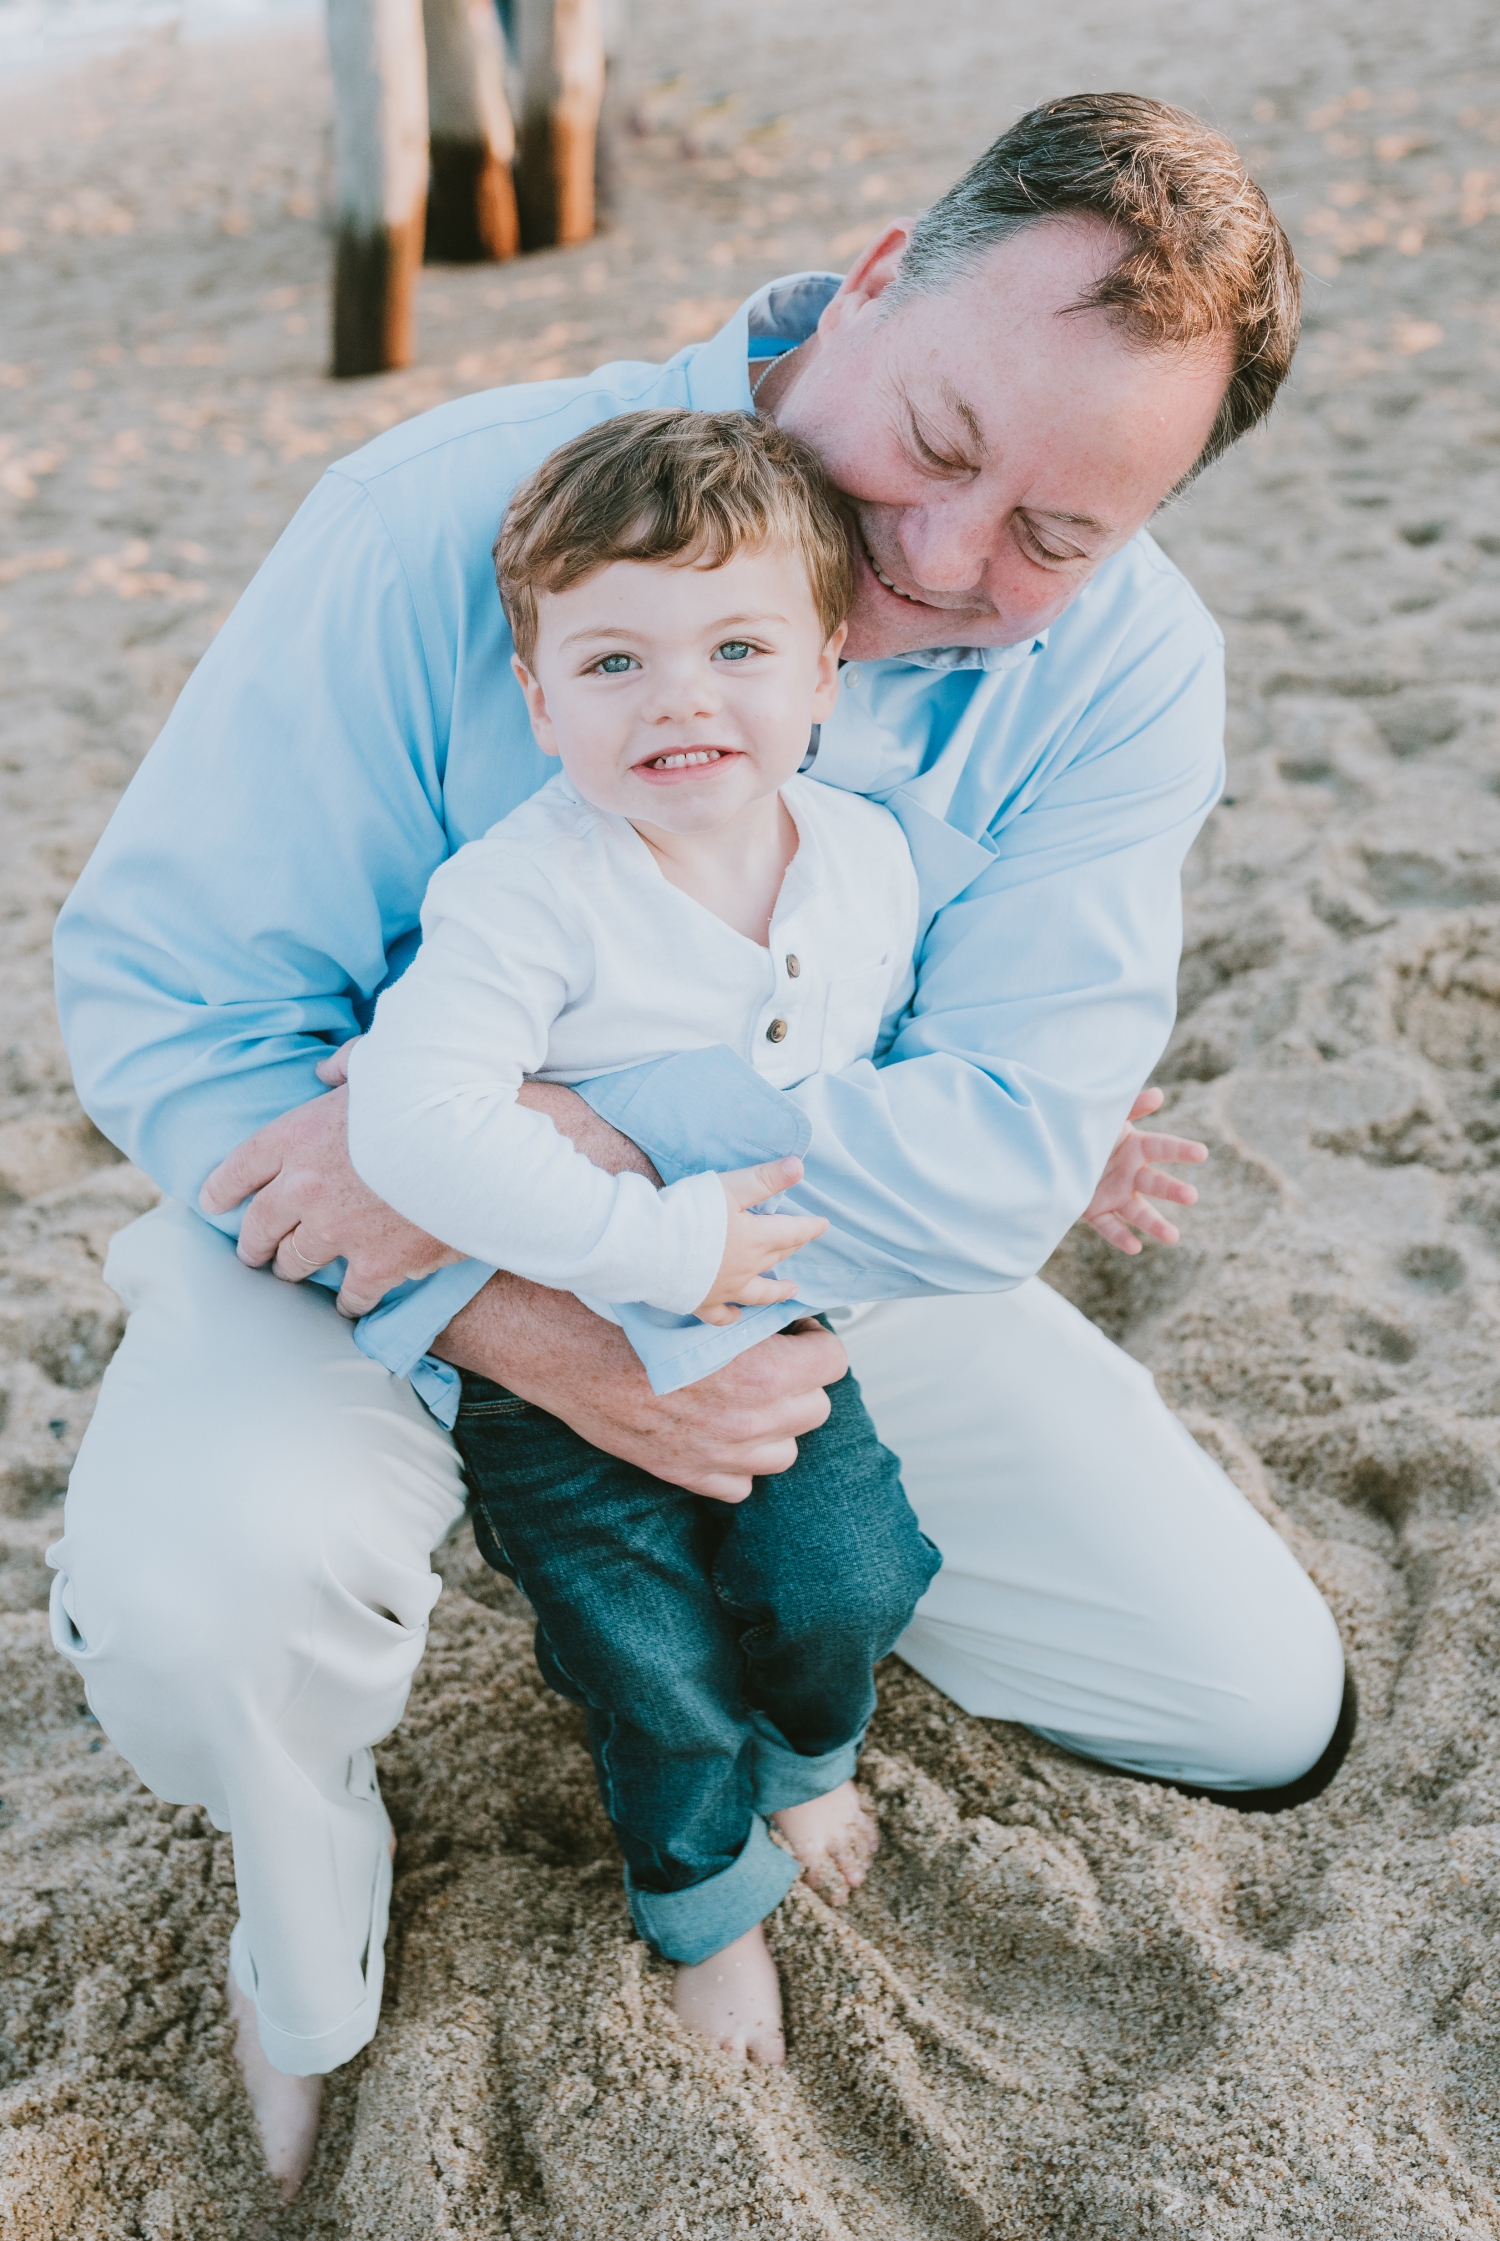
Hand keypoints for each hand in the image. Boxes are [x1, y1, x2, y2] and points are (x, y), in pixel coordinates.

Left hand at [199, 1082, 461, 1317]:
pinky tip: (352, 1300)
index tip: (214, 1202)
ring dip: (293, 1267)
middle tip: (253, 1251)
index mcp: (296, 1135)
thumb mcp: (379, 1063)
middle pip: (260, 1225)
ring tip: (294, 1272)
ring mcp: (336, 1231)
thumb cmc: (429, 1095)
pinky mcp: (375, 1265)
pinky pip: (349, 1295)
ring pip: (296, 1263)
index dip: (222, 1189)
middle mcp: (303, 1188)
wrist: (474, 1143)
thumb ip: (345, 1065)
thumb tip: (327, 1070)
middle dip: (253, 1242)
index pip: (239, 1168)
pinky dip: (350, 1299)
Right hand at [434, 1280, 847, 1502]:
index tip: (794, 1333)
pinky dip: (738, 1464)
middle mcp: (750, 1421)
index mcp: (762, 1372)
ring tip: (748, 1400)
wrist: (569, 1352)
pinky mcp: (690, 1475)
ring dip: (775, 1426)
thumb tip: (790, 1318)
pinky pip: (742, 1485)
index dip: (816, 1342)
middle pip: (815, 1408)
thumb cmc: (632, 1319)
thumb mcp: (708, 1307)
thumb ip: (759, 1318)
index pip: (834, 1361)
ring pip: (785, 1451)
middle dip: (799, 1382)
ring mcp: (722, 1455)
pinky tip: (719, 1434)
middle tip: (773, 1361)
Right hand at [693, 1157, 829, 1325]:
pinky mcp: (700, 1302)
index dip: (808, 1227)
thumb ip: (765, 1179)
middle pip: (776, 1257)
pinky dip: (731, 1316)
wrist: (651, 1248)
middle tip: (801, 1242)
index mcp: (756, 1239)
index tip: (823, 1225)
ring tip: (790, 1289)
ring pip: (758, 1292)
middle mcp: (746, 1268)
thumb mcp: (730, 1187)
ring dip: (776, 1290)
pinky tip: (737, 1316)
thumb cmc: (690, 1213)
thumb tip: (800, 1167)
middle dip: (791, 1248)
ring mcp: (724, 1289)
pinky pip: (721, 1315)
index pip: (792, 1232)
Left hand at [1081, 1088, 1207, 1254]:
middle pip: (1155, 1183)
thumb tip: (1159, 1094)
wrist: (1055, 1149)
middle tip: (1192, 1196)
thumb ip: (1132, 1106)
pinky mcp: (1096, 1210)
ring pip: (1138, 1211)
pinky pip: (1109, 1226)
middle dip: (1173, 1190)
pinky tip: (1135, 1247)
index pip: (1163, 1148)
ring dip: (1155, 1224)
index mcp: (1136, 1148)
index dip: (1181, 1150)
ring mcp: (1115, 1194)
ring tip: (1173, 1236)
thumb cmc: (1087, 1128)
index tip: (1202, 1153)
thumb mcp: (1106, 1115)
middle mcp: (1130, 1173)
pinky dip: (1121, 1237)